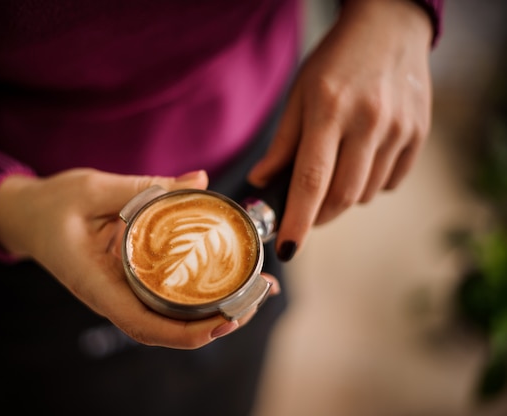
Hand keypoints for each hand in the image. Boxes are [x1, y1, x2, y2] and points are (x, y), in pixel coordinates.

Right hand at [0, 168, 278, 348]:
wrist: (25, 216)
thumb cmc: (51, 205)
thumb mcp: (93, 189)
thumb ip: (146, 187)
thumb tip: (200, 180)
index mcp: (96, 284)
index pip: (145, 325)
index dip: (188, 332)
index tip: (226, 319)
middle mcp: (111, 297)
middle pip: (167, 329)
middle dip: (215, 323)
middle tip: (256, 297)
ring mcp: (120, 293)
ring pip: (169, 319)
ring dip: (212, 313)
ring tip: (252, 294)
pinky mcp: (127, 282)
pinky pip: (164, 299)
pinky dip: (196, 297)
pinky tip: (225, 282)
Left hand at [248, 0, 433, 260]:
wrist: (389, 29)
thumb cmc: (335, 62)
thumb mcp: (300, 94)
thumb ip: (283, 142)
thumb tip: (263, 182)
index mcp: (329, 110)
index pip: (311, 180)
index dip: (298, 220)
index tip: (288, 248)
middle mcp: (368, 122)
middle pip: (342, 196)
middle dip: (319, 216)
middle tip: (306, 213)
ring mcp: (398, 129)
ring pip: (366, 193)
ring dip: (344, 198)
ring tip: (336, 171)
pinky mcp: (418, 134)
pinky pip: (390, 181)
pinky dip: (370, 184)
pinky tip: (362, 159)